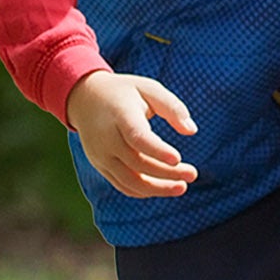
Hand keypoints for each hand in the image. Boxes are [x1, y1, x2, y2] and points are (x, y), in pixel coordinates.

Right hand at [65, 71, 198, 197]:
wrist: (85, 98)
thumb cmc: (125, 92)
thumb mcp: (148, 88)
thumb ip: (172, 107)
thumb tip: (192, 131)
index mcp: (120, 115)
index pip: (137, 137)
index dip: (157, 150)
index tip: (178, 159)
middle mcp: (107, 138)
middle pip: (138, 163)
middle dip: (167, 172)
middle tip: (193, 174)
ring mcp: (101, 155)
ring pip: (130, 181)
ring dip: (158, 188)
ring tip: (182, 186)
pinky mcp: (101, 165)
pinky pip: (122, 185)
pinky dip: (143, 191)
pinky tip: (163, 187)